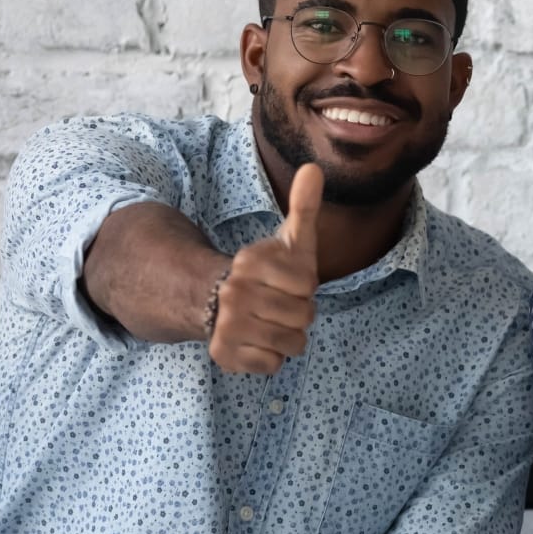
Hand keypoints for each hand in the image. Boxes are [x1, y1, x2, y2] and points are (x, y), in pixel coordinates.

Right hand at [209, 162, 322, 374]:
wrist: (217, 301)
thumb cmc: (269, 272)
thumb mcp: (290, 240)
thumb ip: (304, 206)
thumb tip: (315, 168)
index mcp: (251, 262)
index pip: (308, 286)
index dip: (304, 287)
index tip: (286, 282)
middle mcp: (234, 293)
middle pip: (304, 317)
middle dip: (299, 314)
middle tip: (279, 305)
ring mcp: (226, 326)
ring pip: (292, 344)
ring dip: (290, 337)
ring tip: (271, 323)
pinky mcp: (224, 355)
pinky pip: (273, 365)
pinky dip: (272, 358)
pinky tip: (257, 342)